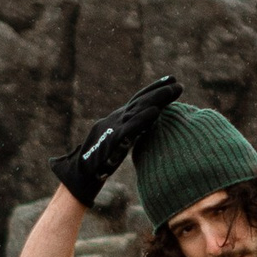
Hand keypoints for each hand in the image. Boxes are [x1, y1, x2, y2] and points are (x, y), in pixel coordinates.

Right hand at [53, 74, 179, 204]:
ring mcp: (113, 128)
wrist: (78, 175)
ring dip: (156, 99)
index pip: (137, 102)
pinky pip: (129, 128)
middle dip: (159, 91)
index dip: (153, 90)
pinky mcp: (111, 140)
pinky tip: (156, 112)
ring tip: (173, 90)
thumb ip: (129, 134)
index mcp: (117, 121)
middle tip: (177, 83)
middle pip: (140, 102)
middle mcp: (115, 120)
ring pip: (137, 110)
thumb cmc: (97, 164)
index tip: (171, 80)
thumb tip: (145, 128)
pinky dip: (142, 119)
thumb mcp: (117, 145)